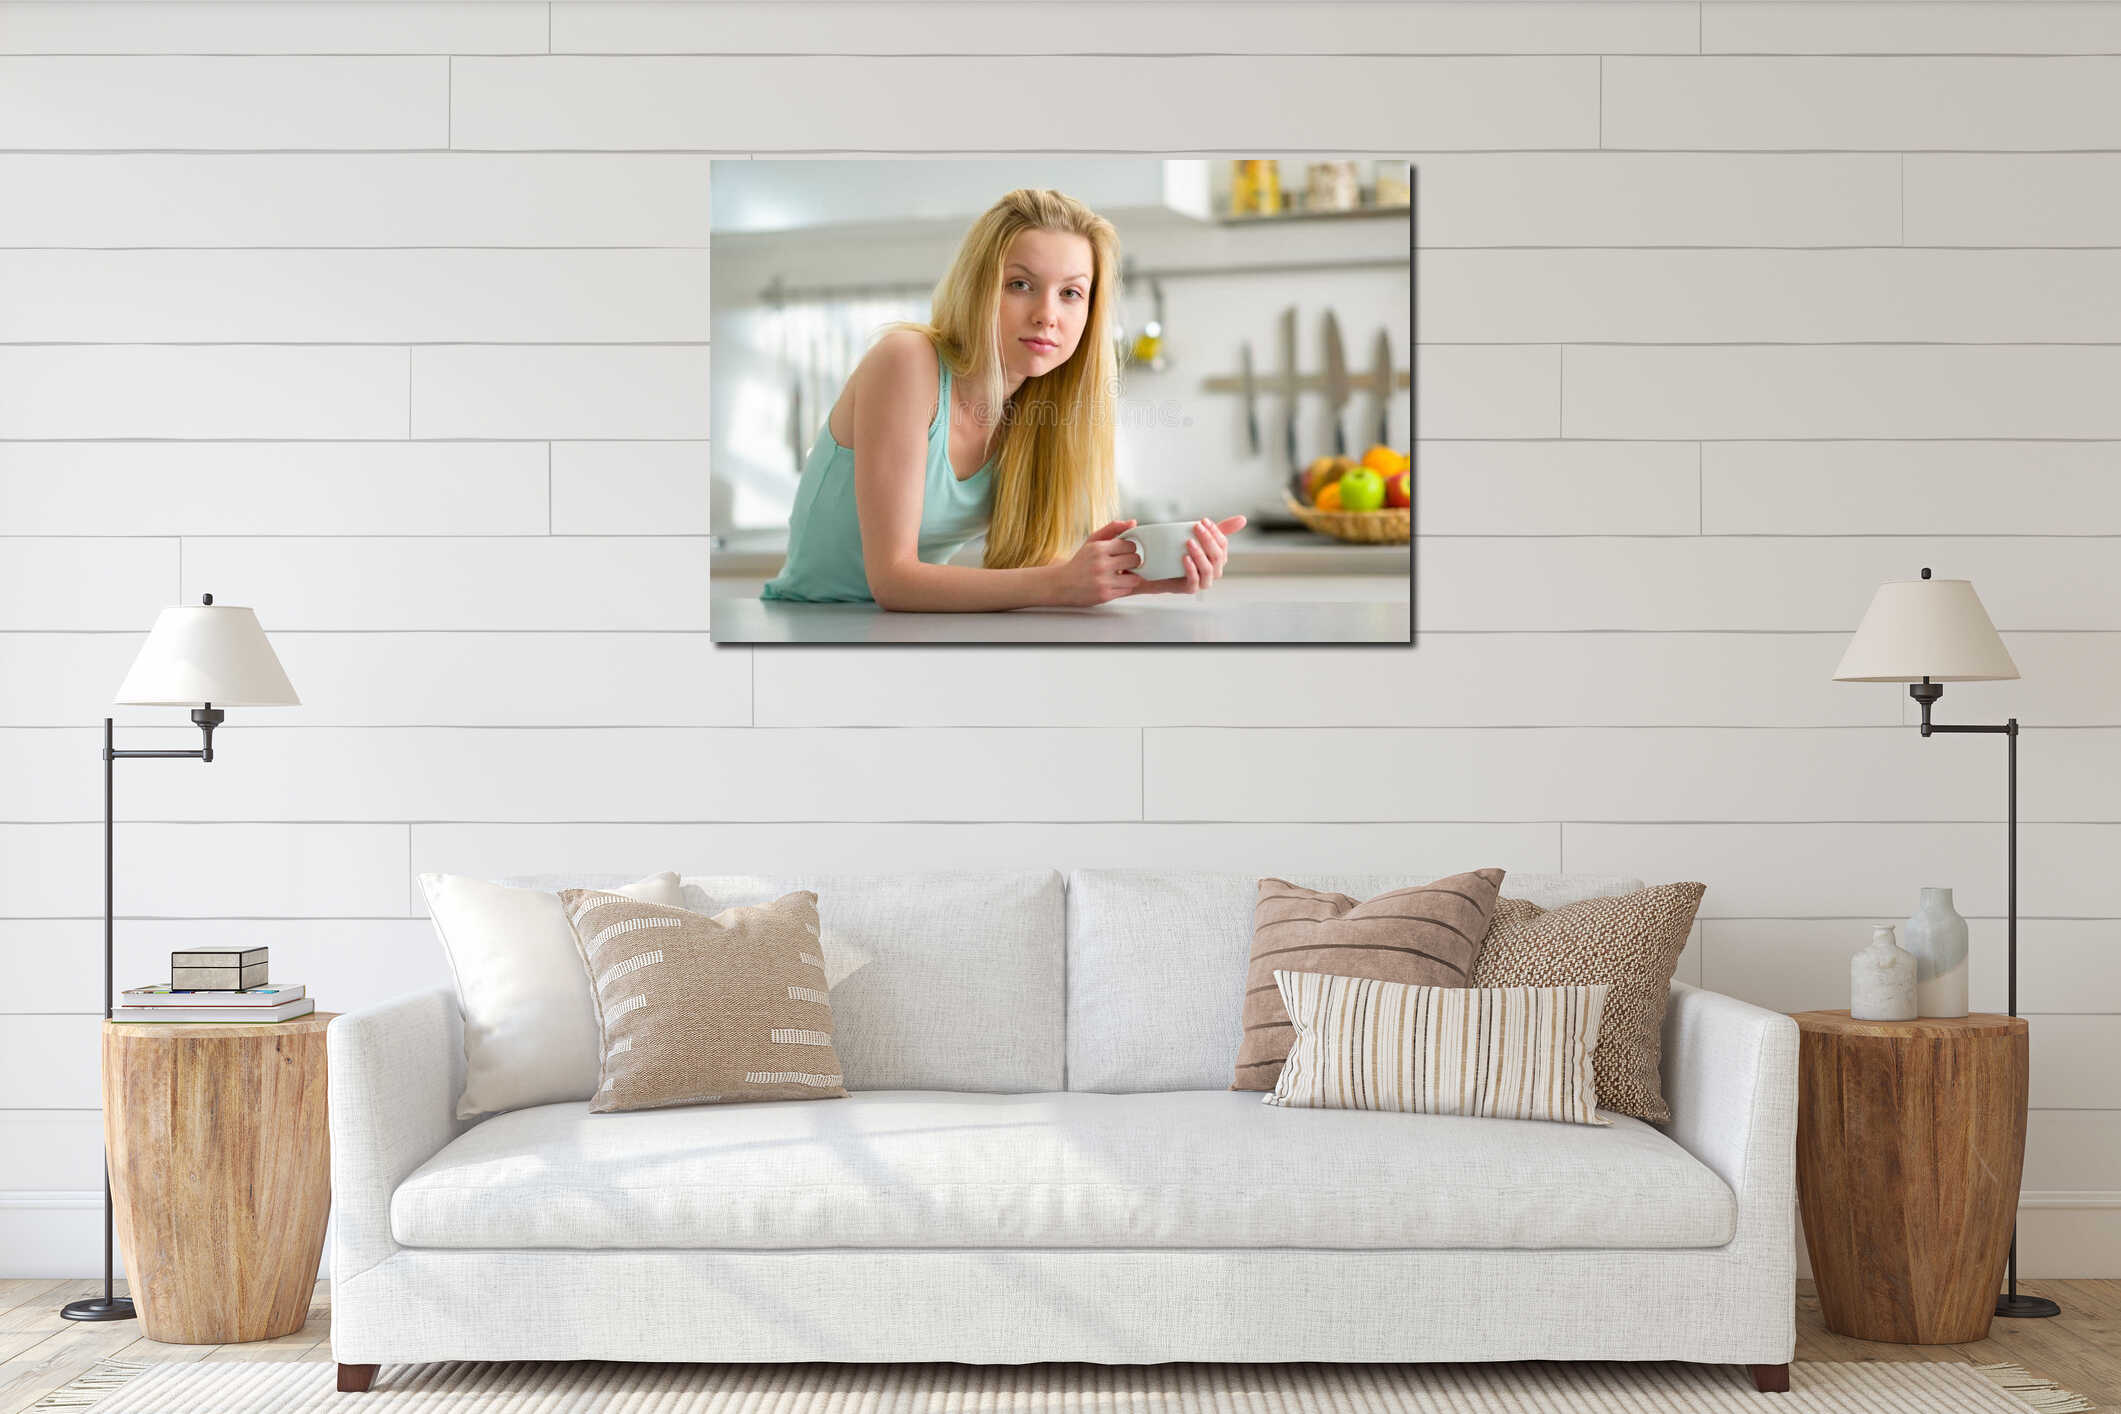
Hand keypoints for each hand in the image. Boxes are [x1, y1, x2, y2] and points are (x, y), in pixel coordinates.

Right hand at [1047, 519, 1145, 606]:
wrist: (1062, 584)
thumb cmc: (1081, 562)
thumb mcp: (1093, 541)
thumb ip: (1113, 529)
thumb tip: (1133, 522)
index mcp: (1098, 548)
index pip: (1130, 545)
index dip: (1130, 549)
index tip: (1124, 552)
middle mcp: (1101, 564)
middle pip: (1135, 560)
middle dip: (1132, 562)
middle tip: (1124, 564)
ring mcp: (1103, 581)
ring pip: (1135, 578)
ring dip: (1131, 576)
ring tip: (1122, 575)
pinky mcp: (1105, 595)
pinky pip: (1127, 590)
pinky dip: (1124, 587)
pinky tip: (1115, 583)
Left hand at [1130, 515, 1245, 594]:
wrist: (1157, 571)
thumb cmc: (1180, 554)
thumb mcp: (1198, 537)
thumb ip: (1218, 529)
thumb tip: (1243, 519)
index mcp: (1218, 558)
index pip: (1223, 544)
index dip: (1215, 532)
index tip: (1203, 521)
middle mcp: (1214, 571)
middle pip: (1218, 556)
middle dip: (1208, 540)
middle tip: (1196, 527)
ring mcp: (1203, 581)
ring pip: (1208, 569)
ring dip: (1200, 554)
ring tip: (1189, 542)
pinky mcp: (1190, 589)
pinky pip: (1194, 581)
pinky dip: (1191, 569)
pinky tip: (1184, 558)